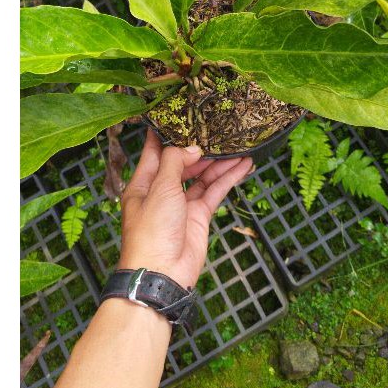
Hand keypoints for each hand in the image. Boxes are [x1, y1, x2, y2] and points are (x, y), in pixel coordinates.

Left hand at [117, 130, 252, 287]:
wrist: (162, 272)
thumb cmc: (151, 230)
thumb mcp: (159, 188)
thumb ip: (174, 161)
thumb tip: (191, 147)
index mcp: (143, 183)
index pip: (154, 151)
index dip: (166, 133)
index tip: (180, 114)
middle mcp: (162, 191)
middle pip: (182, 162)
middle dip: (200, 147)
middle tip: (219, 129)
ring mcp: (181, 204)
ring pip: (202, 176)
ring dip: (220, 162)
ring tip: (239, 146)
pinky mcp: (199, 216)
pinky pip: (215, 192)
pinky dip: (229, 179)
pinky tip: (243, 166)